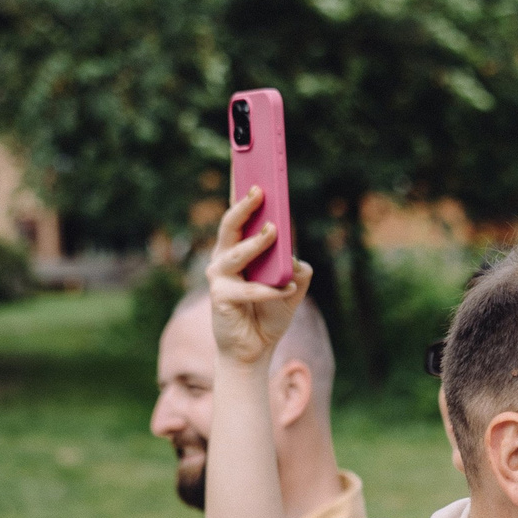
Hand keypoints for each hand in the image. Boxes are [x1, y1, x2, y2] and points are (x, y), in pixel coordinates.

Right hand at [207, 187, 313, 367]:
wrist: (254, 350)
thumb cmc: (269, 315)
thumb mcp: (292, 289)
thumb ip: (297, 270)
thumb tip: (297, 259)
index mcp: (240, 250)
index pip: (241, 217)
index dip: (242, 192)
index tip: (251, 167)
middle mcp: (225, 258)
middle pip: (231, 226)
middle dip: (244, 205)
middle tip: (260, 189)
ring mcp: (220, 277)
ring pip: (237, 252)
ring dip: (256, 242)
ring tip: (275, 231)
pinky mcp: (221, 298)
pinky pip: (249, 289)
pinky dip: (270, 291)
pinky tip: (287, 289)